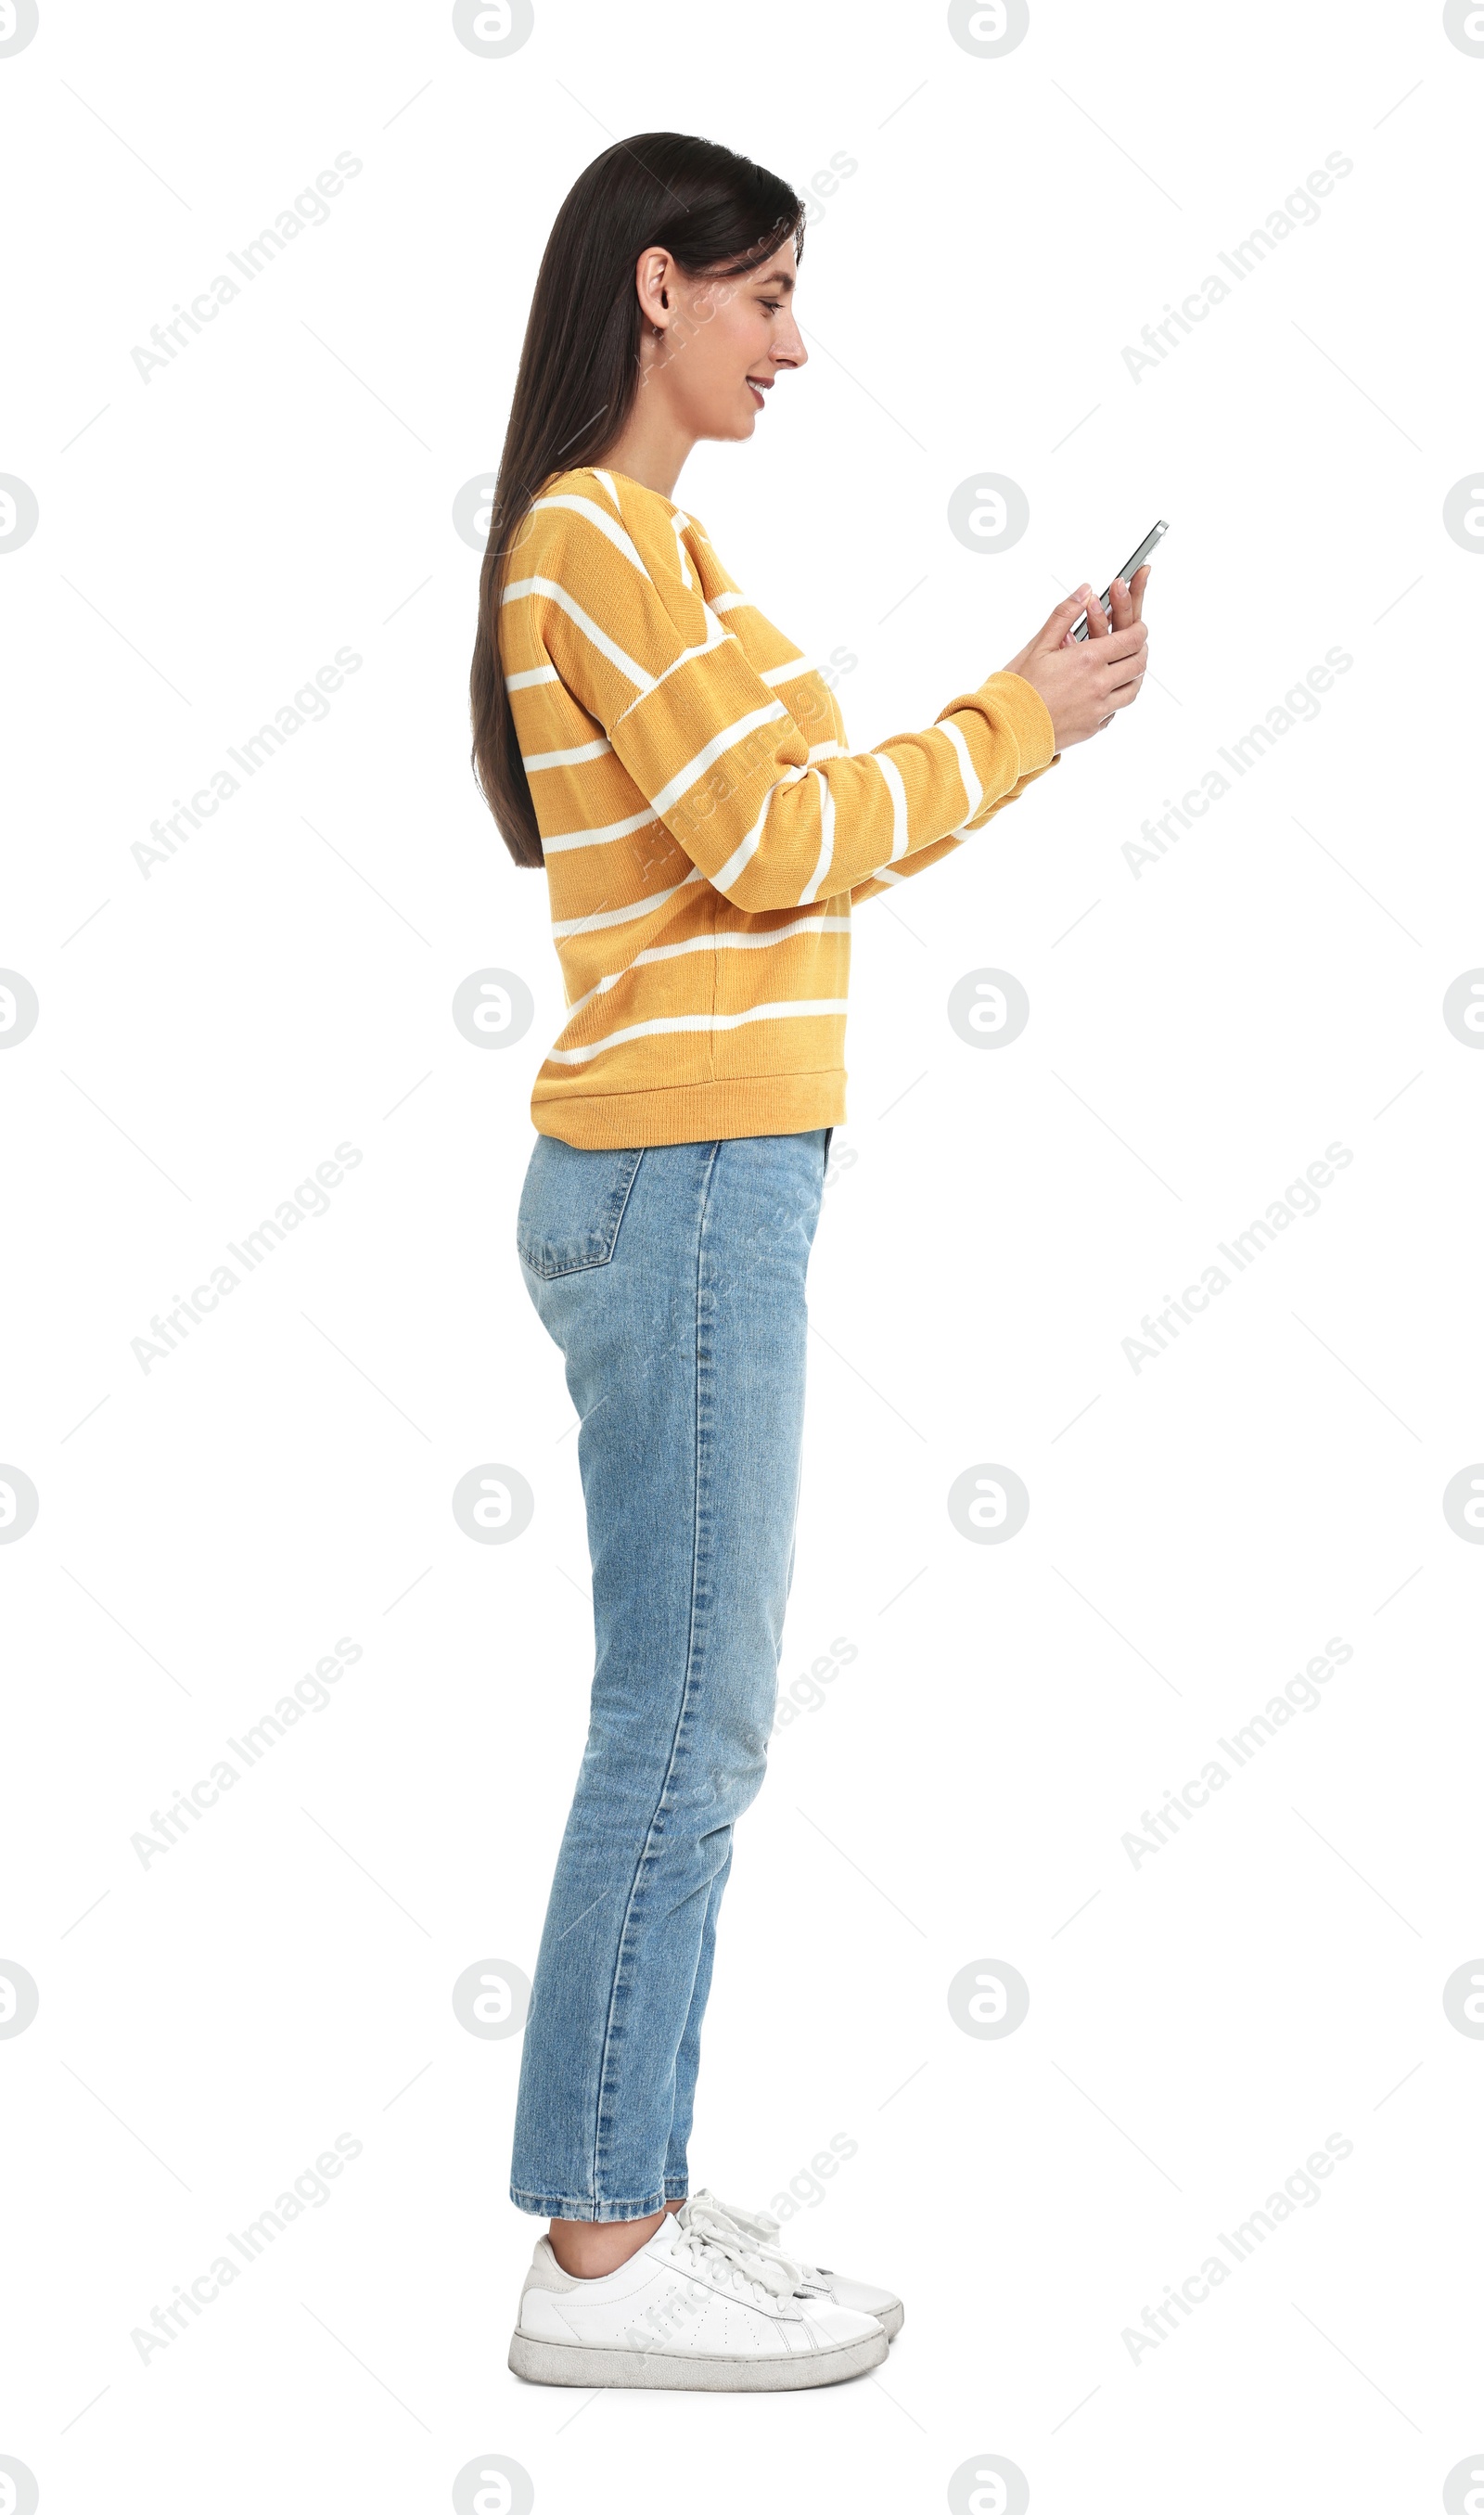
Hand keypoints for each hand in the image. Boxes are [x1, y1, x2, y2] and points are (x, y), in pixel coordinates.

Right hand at [1003, 564, 1151, 748]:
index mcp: (1088, 660)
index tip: (1138, 627)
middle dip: (1141, 650)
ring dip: (1133, 675)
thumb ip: (1064, 614)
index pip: (1132, 640)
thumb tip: (1085, 590)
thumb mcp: (1039, 645)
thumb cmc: (1018, 688)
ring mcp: (1099, 709)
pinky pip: (1116, 710)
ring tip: (1123, 667)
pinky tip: (1103, 691)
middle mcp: (1099, 685)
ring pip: (1133, 689)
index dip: (1140, 630)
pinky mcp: (1093, 727)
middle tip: (1133, 644)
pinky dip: (1116, 698)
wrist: (1007, 730)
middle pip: (1139, 664)